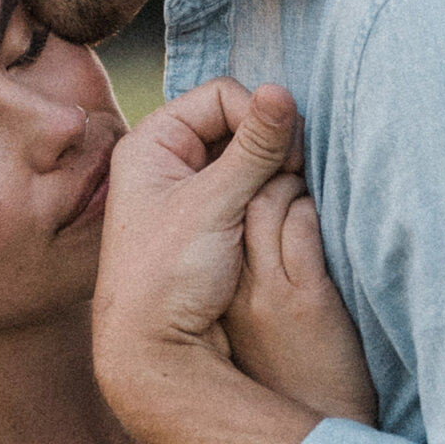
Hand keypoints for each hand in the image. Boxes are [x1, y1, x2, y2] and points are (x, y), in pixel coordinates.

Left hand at [93, 81, 305, 419]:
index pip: (222, 96)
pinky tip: (279, 217)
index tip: (286, 157)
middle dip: (271, 145)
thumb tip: (284, 92)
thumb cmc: (167, 276)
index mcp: (151, 143)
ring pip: (248, 158)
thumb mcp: (214, 204)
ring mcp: (188, 192)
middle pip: (236, 124)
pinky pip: (249, 190)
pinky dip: (269, 196)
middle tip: (293, 177)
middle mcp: (166, 161)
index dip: (260, 117)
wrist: (153, 351)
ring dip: (274, 173)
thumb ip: (254, 148)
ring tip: (286, 200)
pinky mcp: (208, 222)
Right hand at [224, 173, 377, 425]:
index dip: (232, 177)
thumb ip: (251, 281)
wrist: (311, 431)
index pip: (210, 211)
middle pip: (237, 197)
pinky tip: (328, 207)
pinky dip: (315, 208)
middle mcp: (233, 285)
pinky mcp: (304, 300)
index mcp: (215, 290)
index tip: (252, 163)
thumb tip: (263, 236)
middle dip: (263, 164)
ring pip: (269, 203)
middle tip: (286, 150)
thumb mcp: (252, 330)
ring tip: (308, 176)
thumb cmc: (286, 381)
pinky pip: (304, 229)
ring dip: (293, 180)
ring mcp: (267, 291)